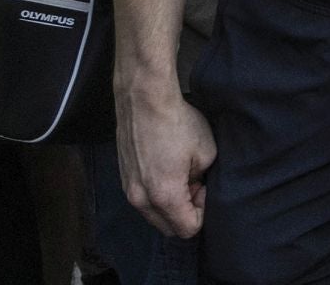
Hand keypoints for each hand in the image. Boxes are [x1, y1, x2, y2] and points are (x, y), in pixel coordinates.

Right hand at [117, 86, 216, 237]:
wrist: (145, 101)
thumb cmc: (177, 123)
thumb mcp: (206, 153)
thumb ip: (203, 180)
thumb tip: (197, 188)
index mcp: (164, 196)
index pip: (187, 229)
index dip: (203, 212)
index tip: (205, 187)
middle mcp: (141, 199)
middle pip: (168, 228)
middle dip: (186, 212)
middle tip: (196, 183)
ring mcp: (128, 190)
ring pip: (155, 215)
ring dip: (171, 204)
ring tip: (182, 174)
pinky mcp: (124, 179)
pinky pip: (144, 200)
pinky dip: (157, 194)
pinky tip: (167, 168)